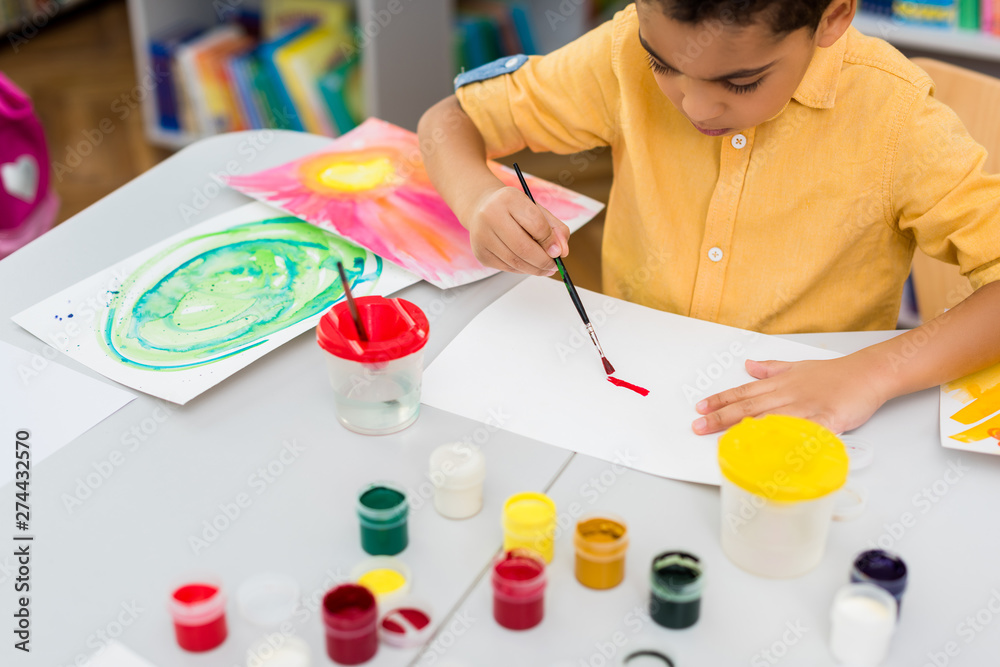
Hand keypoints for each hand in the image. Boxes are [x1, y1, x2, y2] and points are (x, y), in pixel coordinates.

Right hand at [465, 186, 569, 275]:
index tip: (558, 251)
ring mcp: (482, 235)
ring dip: (534, 269)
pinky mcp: (480, 252)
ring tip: (545, 268)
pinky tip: (528, 265)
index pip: (536, 225)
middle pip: (523, 247)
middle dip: (543, 261)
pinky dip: (521, 269)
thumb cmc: (513, 209)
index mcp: (509, 198)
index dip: (550, 242)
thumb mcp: (536, 210)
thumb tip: (562, 251)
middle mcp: (491, 215)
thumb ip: (555, 228)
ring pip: (515, 261)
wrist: (481, 207)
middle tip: (554, 265)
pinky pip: (506, 267)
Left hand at [691, 355, 888, 435]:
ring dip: (747, 430)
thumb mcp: (797, 367)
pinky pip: (807, 432)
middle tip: (699, 427)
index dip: (719, 401)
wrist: (867, 373)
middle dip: (721, 418)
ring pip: (771, 419)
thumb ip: (771, 369)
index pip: (742, 393)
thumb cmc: (833, 374)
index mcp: (779, 384)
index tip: (700, 409)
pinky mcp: (827, 420)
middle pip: (749, 407)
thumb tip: (748, 365)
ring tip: (725, 440)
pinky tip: (777, 449)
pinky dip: (791, 440)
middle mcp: (787, 395)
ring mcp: (806, 408)